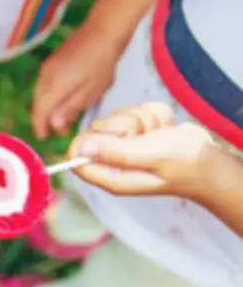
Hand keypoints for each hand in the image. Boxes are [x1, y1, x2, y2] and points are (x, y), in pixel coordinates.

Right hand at [32, 19, 128, 139]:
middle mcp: (45, 77)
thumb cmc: (102, 61)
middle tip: (64, 129)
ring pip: (42, 94)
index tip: (45, 138)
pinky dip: (54, 94)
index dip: (40, 128)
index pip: (39, 113)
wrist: (104, 29)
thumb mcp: (91, 91)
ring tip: (69, 114)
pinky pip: (47, 83)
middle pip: (39, 104)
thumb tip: (54, 124)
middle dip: (48, 119)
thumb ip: (70, 108)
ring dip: (52, 107)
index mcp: (53, 86)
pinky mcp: (53, 61)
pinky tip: (68, 96)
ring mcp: (47, 67)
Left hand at [69, 102, 218, 199]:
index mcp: (110, 175)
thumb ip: (116, 153)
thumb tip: (81, 149)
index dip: (89, 140)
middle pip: (96, 130)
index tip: (114, 135)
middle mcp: (112, 161)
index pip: (76, 156)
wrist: (211, 162)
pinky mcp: (138, 131)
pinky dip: (153, 116)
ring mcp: (125, 145)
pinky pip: (135, 110)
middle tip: (143, 136)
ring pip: (116, 116)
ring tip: (158, 135)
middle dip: (122, 125)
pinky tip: (164, 129)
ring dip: (141, 120)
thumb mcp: (151, 157)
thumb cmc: (184, 165)